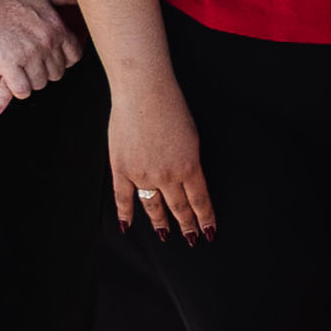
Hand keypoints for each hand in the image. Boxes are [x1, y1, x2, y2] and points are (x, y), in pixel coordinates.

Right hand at [0, 0, 77, 132]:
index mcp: (57, 27)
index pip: (74, 56)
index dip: (63, 60)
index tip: (51, 59)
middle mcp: (47, 42)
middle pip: (57, 73)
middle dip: (45, 71)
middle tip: (31, 65)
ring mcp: (29, 55)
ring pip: (40, 83)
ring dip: (31, 80)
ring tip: (20, 71)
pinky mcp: (9, 64)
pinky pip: (22, 90)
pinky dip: (18, 89)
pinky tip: (11, 79)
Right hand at [107, 80, 213, 241]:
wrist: (144, 92)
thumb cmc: (171, 106)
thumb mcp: (193, 136)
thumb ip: (190, 161)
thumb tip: (188, 178)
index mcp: (190, 166)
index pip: (200, 201)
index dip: (205, 219)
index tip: (208, 232)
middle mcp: (168, 175)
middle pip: (179, 207)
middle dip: (187, 225)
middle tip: (191, 238)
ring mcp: (143, 174)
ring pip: (153, 206)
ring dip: (160, 223)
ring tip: (165, 235)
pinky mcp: (122, 169)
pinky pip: (123, 198)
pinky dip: (126, 214)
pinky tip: (128, 226)